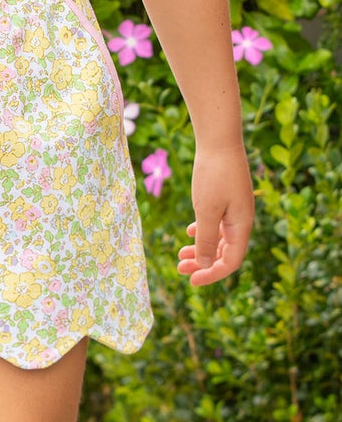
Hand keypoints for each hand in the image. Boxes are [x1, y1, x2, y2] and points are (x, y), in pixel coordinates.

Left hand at [177, 142, 253, 284]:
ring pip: (218, 238)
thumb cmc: (213, 175)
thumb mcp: (206, 210)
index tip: (191, 280)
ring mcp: (234, 209)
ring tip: (180, 256)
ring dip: (201, 248)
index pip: (231, 261)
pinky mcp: (225, 198)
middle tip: (179, 269)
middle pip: (224, 252)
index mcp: (241, 226)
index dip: (212, 273)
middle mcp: (241, 221)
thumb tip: (205, 265)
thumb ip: (206, 238)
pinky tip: (190, 233)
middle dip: (203, 263)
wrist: (218, 141)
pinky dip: (203, 231)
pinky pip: (216, 223)